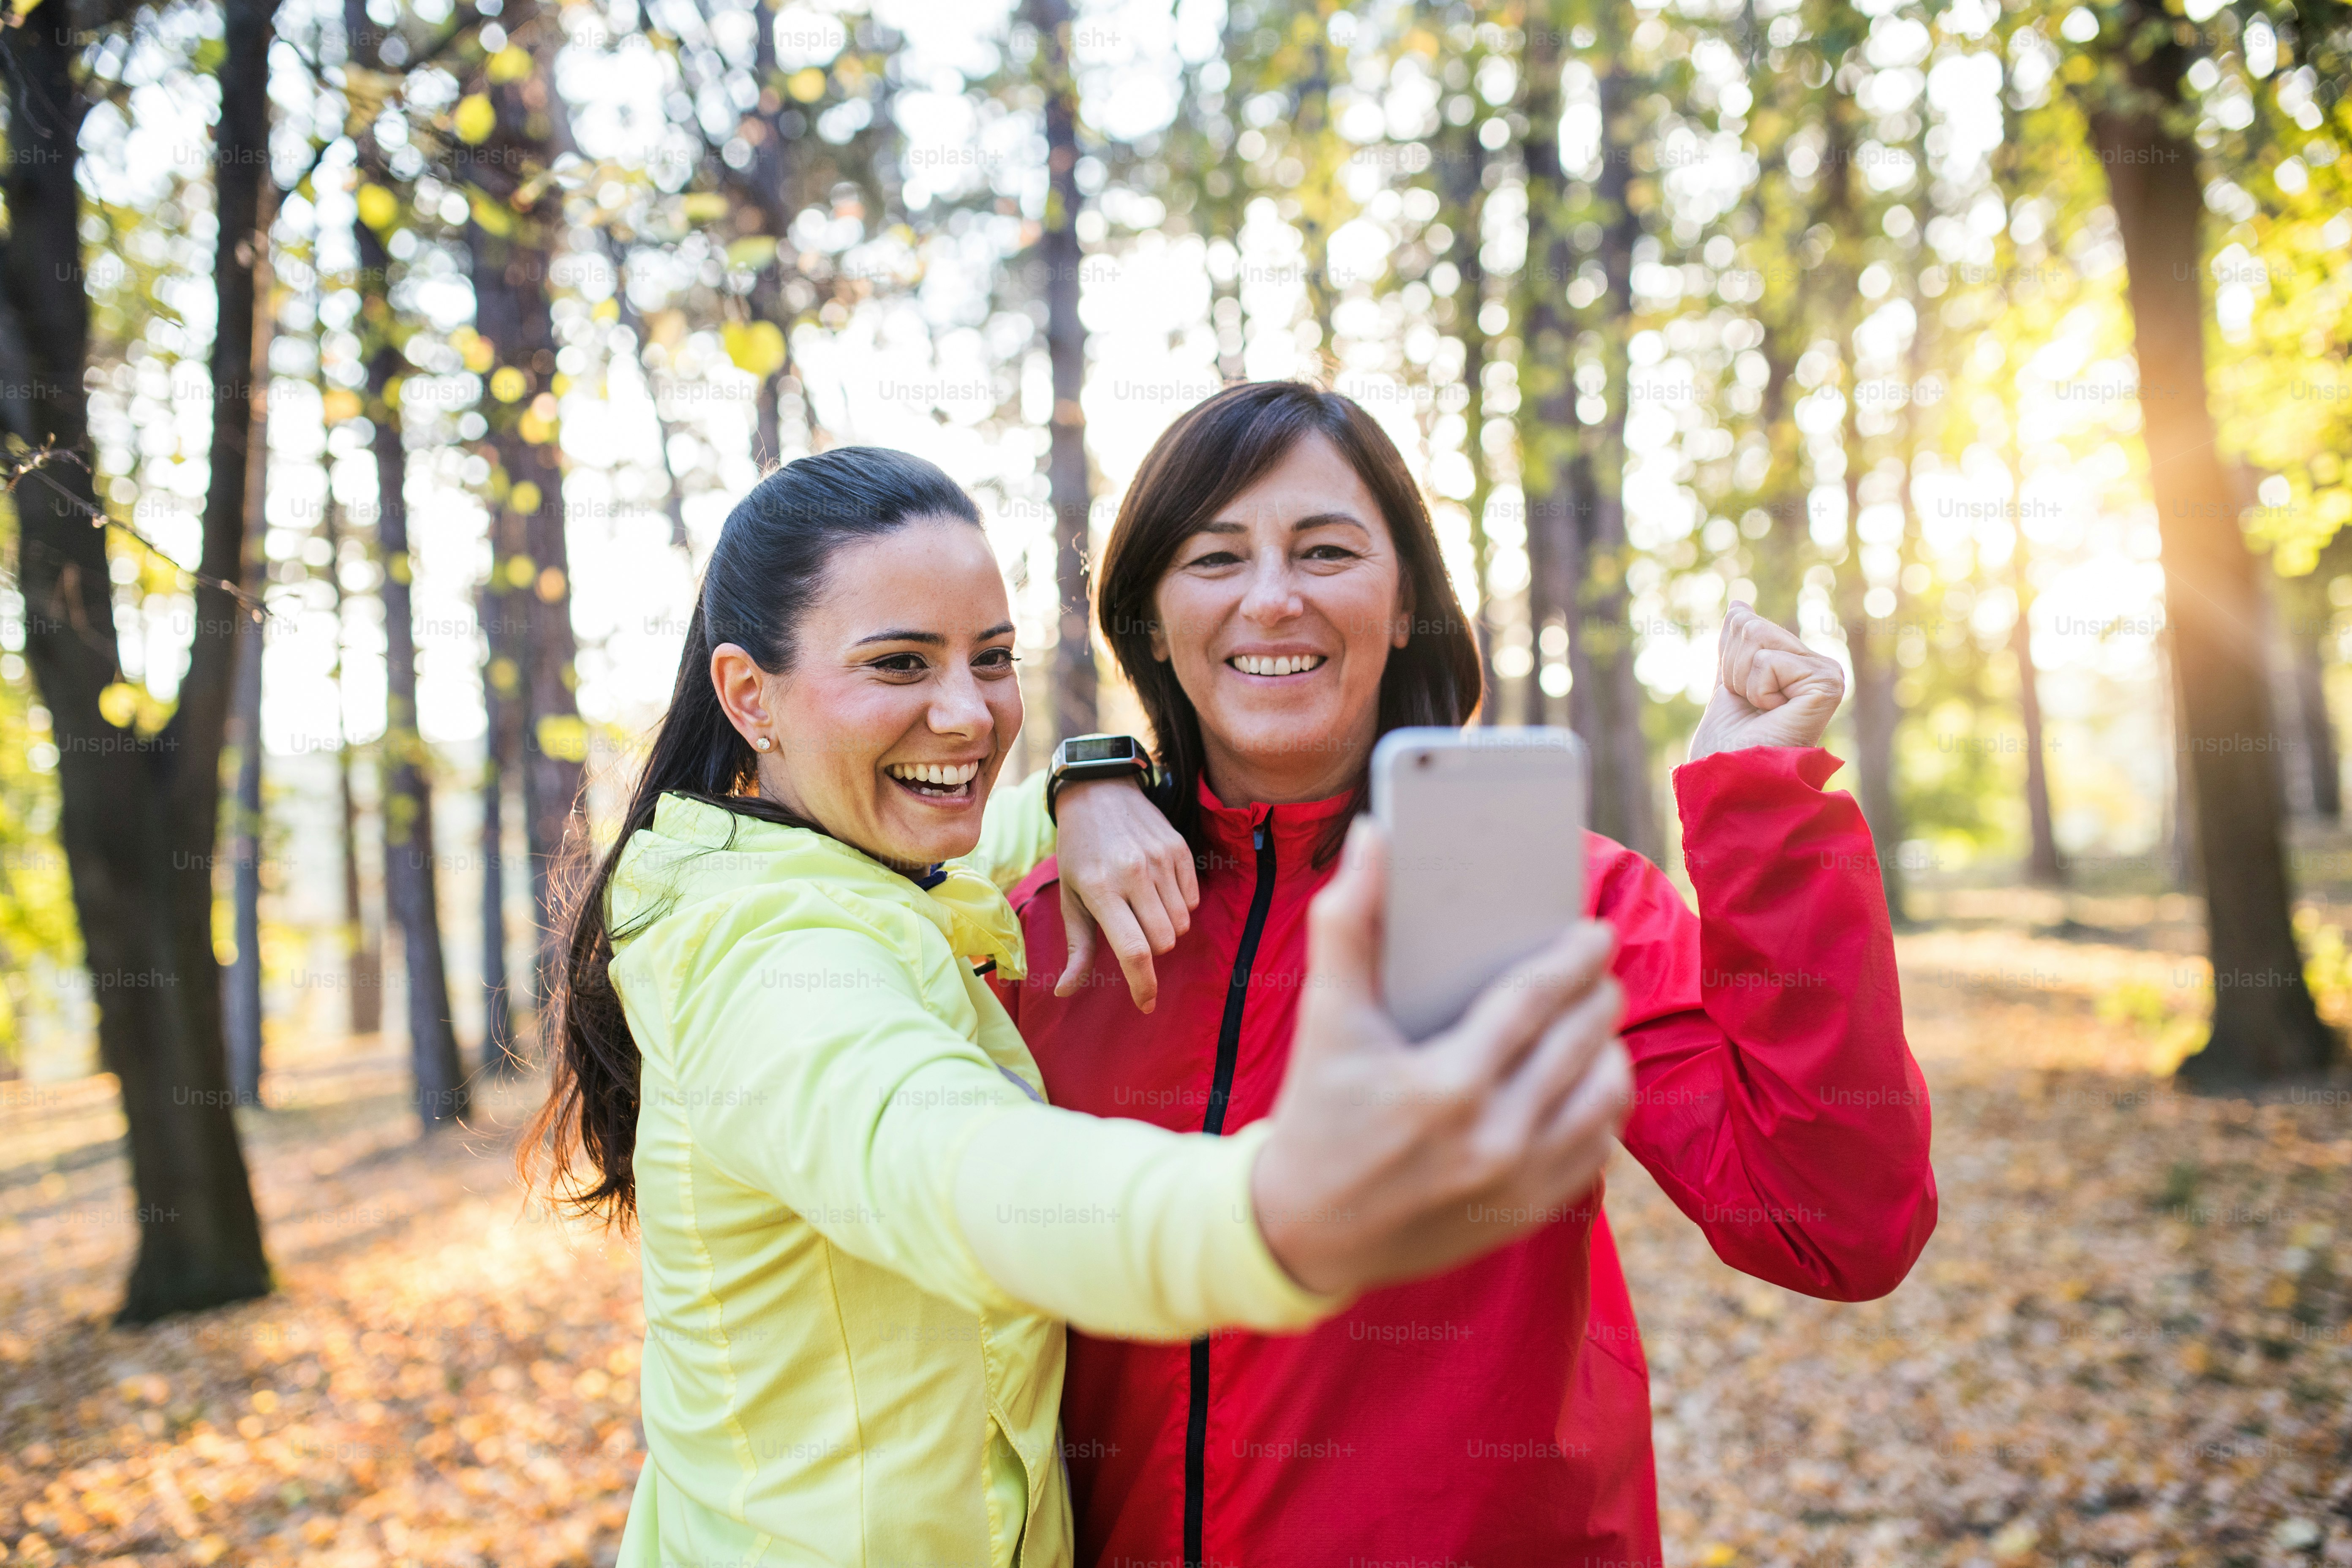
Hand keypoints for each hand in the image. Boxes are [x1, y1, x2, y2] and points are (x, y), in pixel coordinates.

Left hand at [1052, 776, 1199, 1012]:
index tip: (1147, 1004)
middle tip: (1132, 930)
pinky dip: (1180, 906)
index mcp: (1101, 890)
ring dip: (1166, 927)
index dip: (1144, 985)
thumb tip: (1066, 992)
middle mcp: (1134, 874)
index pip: (1134, 951)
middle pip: (1163, 942)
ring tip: (1143, 906)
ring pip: (1181, 924)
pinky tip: (1158, 888)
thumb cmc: (1079, 852)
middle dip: (1151, 949)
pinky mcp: (1179, 848)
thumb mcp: (1070, 898)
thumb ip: (1077, 948)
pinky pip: (1193, 900)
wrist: (1098, 792)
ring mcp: (1160, 859)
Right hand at [1250, 819, 1631, 1297]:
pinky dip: (1603, 1107)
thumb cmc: (1317, 1109)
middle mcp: (1493, 1139)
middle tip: (1596, 966)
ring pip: (1605, 1096)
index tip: (1593, 931)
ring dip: (1609, 1049)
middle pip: (1581, 1043)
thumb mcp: (1324, 1017)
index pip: (1534, 1002)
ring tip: (1595, 1020)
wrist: (1304, 1229)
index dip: (1572, 958)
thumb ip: (1347, 922)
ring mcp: (1517, 1183)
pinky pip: (1598, 1149)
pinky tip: (1587, 1079)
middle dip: (1598, 994)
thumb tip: (1374, 836)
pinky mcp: (1527, 1213)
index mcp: (1445, 1085)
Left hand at [1685, 602, 1844, 763]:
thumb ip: (1737, 649)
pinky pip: (1767, 662)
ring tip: (1762, 713)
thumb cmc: (1730, 745)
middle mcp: (1820, 666)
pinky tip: (1774, 715)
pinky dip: (1757, 691)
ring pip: (1756, 639)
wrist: (1734, 780)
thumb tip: (1740, 605)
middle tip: (1751, 708)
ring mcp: (1828, 675)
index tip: (1744, 700)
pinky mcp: (1827, 685)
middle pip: (1750, 627)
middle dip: (1734, 670)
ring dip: (1743, 682)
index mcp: (1799, 665)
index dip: (1728, 663)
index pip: (1745, 625)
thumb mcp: (1729, 685)